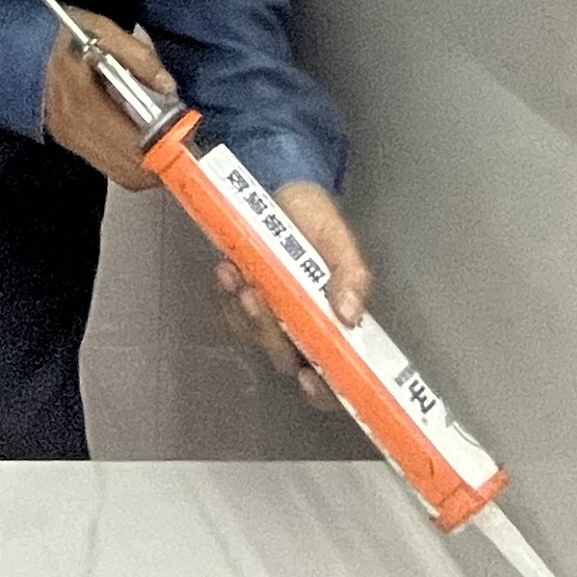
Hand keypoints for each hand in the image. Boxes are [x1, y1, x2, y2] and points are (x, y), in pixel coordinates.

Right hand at [38, 10, 177, 188]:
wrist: (9, 44)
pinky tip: (141, 136)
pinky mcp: (70, 142)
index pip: (136, 146)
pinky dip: (133, 159)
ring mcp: (72, 141)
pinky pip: (110, 166)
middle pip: (134, 171)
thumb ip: (138, 56)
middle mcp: (77, 132)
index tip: (188, 129)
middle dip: (165, 160)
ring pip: (123, 175)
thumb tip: (168, 87)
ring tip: (166, 137)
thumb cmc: (57, 33)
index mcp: (85, 104)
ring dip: (151, 164)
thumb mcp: (101, 29)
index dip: (169, 146)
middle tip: (183, 136)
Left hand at [214, 179, 373, 414]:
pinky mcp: (245, 301)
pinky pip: (233, 314)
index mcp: (336, 324)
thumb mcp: (337, 239)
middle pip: (287, 357)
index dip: (325, 390)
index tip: (309, 376)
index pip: (336, 377)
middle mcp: (305, 329)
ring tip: (236, 275)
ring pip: (256, 337)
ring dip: (244, 313)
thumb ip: (350, 275)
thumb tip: (350, 316)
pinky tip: (226, 271)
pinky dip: (227, 297)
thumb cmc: (315, 217)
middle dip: (269, 333)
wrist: (280, 186)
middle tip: (255, 297)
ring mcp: (273, 317)